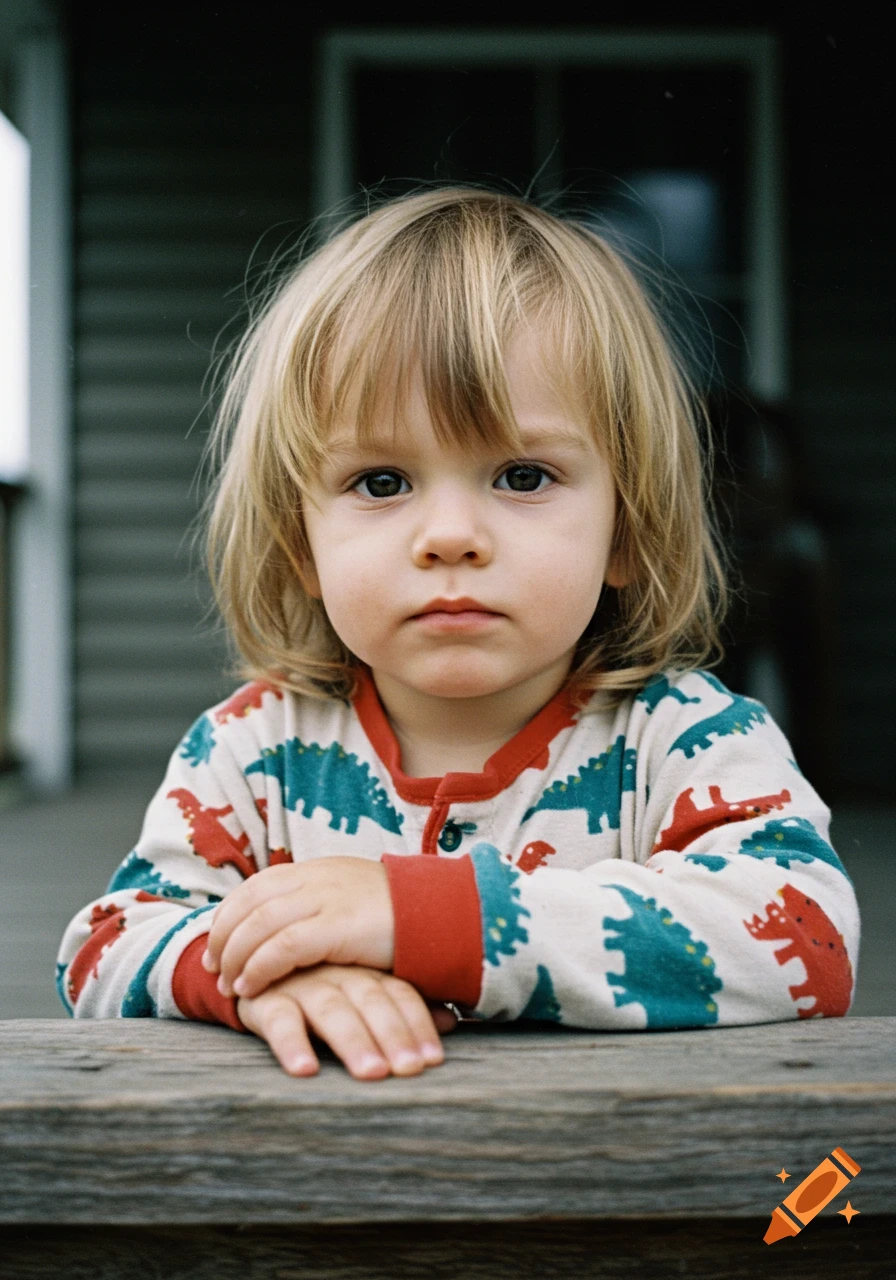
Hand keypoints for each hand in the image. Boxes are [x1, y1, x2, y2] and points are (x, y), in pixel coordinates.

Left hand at [202, 858, 393, 999]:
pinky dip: (259, 967)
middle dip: (224, 936)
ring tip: (228, 986)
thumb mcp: (352, 900)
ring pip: (259, 924)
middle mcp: (316, 879)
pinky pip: (282, 948)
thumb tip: (289, 927)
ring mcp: (326, 900)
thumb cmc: (400, 917)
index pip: (256, 886)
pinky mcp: (337, 927)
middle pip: (250, 903)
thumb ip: (321, 906)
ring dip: (235, 957)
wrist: (442, 914)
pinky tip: (250, 987)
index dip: (231, 914)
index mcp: (317, 870)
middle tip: (212, 968)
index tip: (218, 944)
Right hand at [235, 963, 457, 1079]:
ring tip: (372, 1073)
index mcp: (366, 971)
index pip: (400, 994)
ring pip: (332, 1010)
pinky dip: (291, 1043)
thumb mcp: (363, 991)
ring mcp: (303, 983)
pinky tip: (304, 1069)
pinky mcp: (267, 998)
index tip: (433, 1060)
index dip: (417, 1025)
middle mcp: (339, 973)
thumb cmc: (322, 985)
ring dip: (353, 1041)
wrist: (255, 964)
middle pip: (372, 1001)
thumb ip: (402, 1006)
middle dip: (393, 1036)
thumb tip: (451, 1022)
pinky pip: (279, 1020)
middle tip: (409, 1070)